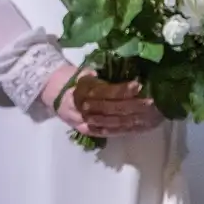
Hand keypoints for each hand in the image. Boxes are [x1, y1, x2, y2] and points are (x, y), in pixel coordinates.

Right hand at [43, 65, 163, 136]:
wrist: (51, 90)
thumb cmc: (73, 77)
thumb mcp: (87, 72)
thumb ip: (106, 77)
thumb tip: (131, 74)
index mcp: (81, 90)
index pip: (105, 92)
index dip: (122, 90)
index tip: (139, 84)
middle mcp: (82, 107)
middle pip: (111, 109)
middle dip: (133, 106)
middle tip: (152, 101)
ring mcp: (83, 121)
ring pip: (111, 122)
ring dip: (132, 119)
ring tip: (150, 115)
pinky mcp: (85, 130)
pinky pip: (107, 132)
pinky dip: (123, 130)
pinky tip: (137, 126)